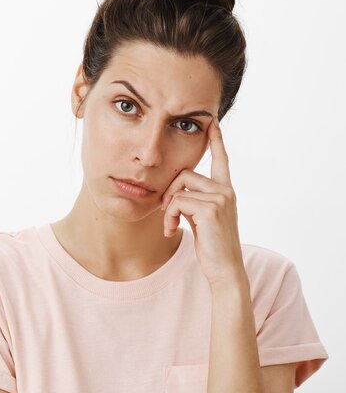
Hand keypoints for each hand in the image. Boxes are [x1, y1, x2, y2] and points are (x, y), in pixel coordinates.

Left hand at [160, 118, 243, 284]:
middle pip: (185, 173)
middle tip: (167, 213)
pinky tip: (171, 230)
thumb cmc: (212, 247)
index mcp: (225, 191)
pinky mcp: (211, 209)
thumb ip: (194, 201)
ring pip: (179, 189)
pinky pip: (177, 202)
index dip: (216, 141)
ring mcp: (220, 199)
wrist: (225, 270)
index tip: (213, 123)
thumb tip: (175, 194)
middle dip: (169, 192)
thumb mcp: (202, 219)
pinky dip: (169, 217)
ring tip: (170, 225)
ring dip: (168, 208)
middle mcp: (226, 191)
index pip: (221, 160)